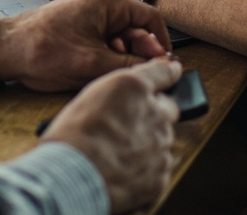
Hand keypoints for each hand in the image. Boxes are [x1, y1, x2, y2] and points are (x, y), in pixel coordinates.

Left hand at [0, 0, 171, 91]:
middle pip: (135, 27)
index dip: (161, 41)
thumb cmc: (39, 49)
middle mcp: (99, 3)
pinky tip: (94, 67)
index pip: (150, 16)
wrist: (4, 50)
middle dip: (138, 51)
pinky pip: (102, 39)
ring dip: (120, 55)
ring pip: (119, 36)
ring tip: (107, 70)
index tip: (165, 62)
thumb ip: (129, 65)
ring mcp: (87, 13)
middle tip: (136, 72)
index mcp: (106, 2)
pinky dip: (105, 54)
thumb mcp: (92, 63)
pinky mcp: (77, 26)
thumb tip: (156, 67)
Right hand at [41, 58, 180, 213]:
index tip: (173, 70)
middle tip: (128, 126)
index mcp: (135, 88)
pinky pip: (157, 170)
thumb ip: (119, 90)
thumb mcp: (90, 95)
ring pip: (162, 141)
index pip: (163, 72)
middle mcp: (155, 113)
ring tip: (117, 153)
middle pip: (168, 110)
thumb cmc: (73, 135)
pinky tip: (121, 171)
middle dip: (153, 115)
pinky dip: (145, 170)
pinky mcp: (160, 176)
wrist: (74, 176)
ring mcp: (160, 146)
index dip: (168, 71)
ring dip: (147, 144)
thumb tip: (130, 92)